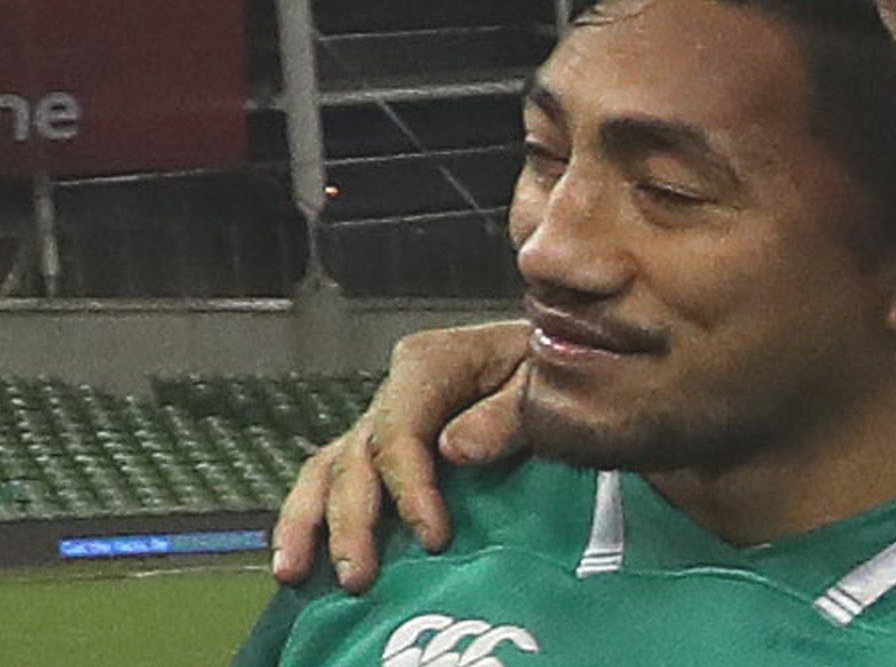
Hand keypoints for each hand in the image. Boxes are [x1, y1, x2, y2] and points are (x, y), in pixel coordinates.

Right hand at [270, 320, 531, 592]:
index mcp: (431, 362)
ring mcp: (385, 418)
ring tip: (293, 573)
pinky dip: (313, 516)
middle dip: (353, 519)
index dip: (411, 488)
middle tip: (359, 576)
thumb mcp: (544, 382)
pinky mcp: (383, 445)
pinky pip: (336, 478)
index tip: (434, 538)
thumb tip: (452, 450)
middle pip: (360, 456)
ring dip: (310, 522)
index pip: (402, 430)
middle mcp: (398, 389)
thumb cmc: (555, 370)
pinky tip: (298, 560)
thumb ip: (507, 414)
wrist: (560, 362)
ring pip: (331, 467)